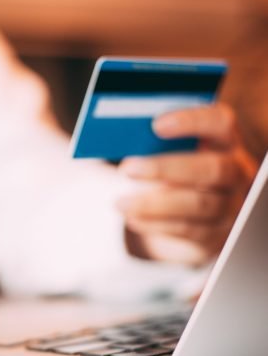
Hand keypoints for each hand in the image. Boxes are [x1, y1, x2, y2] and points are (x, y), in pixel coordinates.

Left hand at [118, 103, 257, 265]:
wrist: (193, 214)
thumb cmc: (175, 171)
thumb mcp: (170, 154)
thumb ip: (155, 144)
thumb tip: (121, 140)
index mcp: (225, 142)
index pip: (220, 123)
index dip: (191, 121)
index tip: (156, 125)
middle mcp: (235, 172)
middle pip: (211, 168)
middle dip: (165, 168)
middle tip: (127, 169)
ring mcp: (230, 205)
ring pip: (197, 204)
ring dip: (153, 204)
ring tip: (120, 202)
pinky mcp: (217, 234)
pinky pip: (188, 229)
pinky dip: (156, 224)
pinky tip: (132, 218)